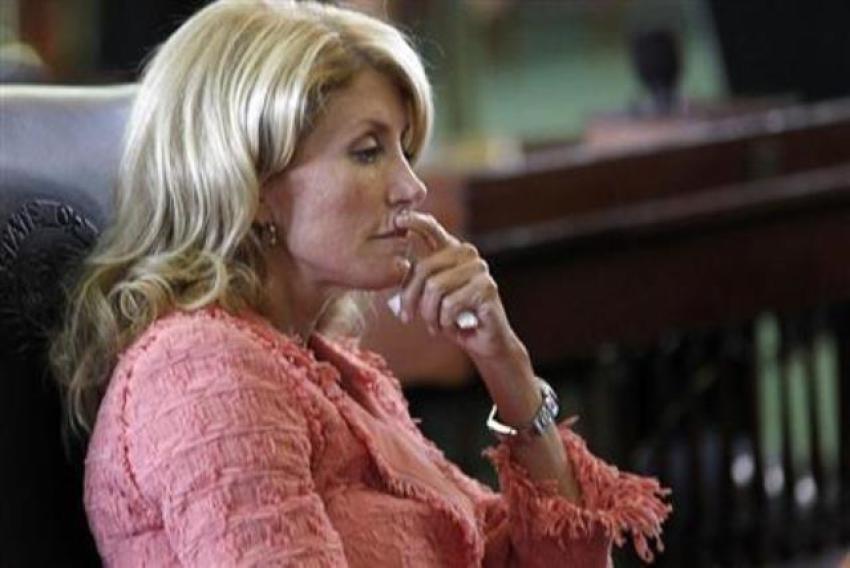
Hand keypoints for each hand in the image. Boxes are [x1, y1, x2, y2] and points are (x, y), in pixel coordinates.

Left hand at [393, 211, 528, 367]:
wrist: (484, 342)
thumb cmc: (453, 318)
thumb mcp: (429, 296)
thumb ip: (417, 280)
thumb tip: (395, 269)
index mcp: (451, 251)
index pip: (432, 229)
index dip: (415, 221)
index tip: (399, 219)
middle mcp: (467, 254)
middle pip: (424, 268)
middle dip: (410, 299)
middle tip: (407, 318)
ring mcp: (479, 269)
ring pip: (435, 288)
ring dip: (429, 315)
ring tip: (434, 326)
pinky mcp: (487, 287)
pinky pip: (450, 304)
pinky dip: (444, 322)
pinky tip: (451, 327)